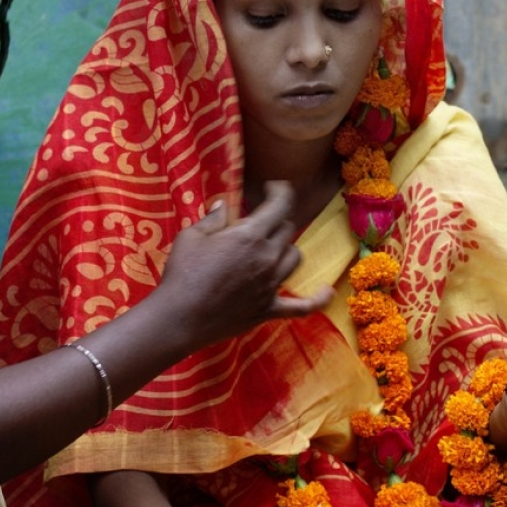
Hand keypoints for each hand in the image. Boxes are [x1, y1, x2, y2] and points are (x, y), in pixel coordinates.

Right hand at [158, 181, 333, 348]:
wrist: (179, 318)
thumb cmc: (182, 274)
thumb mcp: (191, 237)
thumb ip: (213, 218)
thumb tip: (224, 205)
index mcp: (250, 235)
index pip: (280, 205)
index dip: (280, 191)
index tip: (272, 188)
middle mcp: (267, 258)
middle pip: (286, 230)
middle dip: (275, 220)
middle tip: (258, 221)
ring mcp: (271, 285)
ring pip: (295, 257)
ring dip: (285, 247)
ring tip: (271, 247)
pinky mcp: (269, 309)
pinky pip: (302, 306)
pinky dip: (317, 299)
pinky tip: (327, 291)